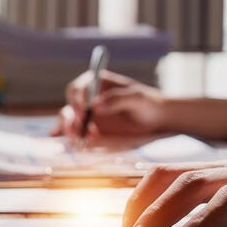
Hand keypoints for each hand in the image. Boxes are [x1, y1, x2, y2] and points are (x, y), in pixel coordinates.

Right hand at [51, 70, 165, 139]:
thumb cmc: (148, 102)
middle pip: (70, 105)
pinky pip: (77, 133)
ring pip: (69, 120)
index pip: (78, 88)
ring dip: (71, 129)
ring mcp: (88, 114)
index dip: (77, 99)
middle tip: (79, 128)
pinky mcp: (91, 129)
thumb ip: (117, 99)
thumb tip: (96, 106)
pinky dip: (75, 138)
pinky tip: (84, 142)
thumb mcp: (137, 97)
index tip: (84, 111)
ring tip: (80, 139)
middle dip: (70, 117)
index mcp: (97, 83)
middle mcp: (89, 98)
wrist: (157, 119)